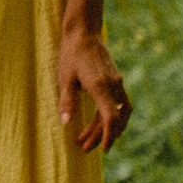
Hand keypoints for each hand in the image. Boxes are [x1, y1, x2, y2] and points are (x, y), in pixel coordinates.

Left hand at [57, 24, 130, 152]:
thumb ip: (67, 101)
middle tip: (83, 148)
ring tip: (87, 140)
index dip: (108, 136)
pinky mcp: (116, 81)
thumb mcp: (64, 77)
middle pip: (114, 119)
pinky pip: (118, 104)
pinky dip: (109, 117)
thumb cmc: (71, 54)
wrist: (84, 32)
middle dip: (100, 136)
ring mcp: (117, 83)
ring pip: (118, 113)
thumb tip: (65, 123)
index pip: (111, 118)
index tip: (103, 149)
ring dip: (105, 129)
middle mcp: (113, 85)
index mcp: (101, 86)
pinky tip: (97, 124)